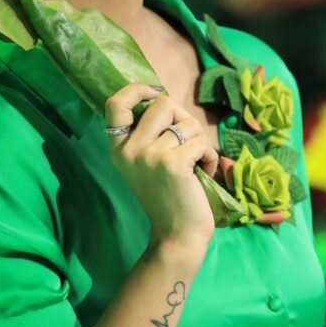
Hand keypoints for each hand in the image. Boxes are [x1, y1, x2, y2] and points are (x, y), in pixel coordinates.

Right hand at [105, 83, 217, 254]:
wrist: (176, 236)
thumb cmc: (168, 198)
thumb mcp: (147, 163)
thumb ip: (149, 133)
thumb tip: (165, 99)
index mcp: (118, 149)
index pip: (115, 104)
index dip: (137, 90)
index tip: (155, 93)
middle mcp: (129, 150)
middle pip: (162, 103)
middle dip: (183, 118)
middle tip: (188, 143)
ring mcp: (149, 156)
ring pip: (187, 123)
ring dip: (200, 141)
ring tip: (198, 164)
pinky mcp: (172, 163)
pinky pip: (201, 141)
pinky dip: (210, 156)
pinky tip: (205, 173)